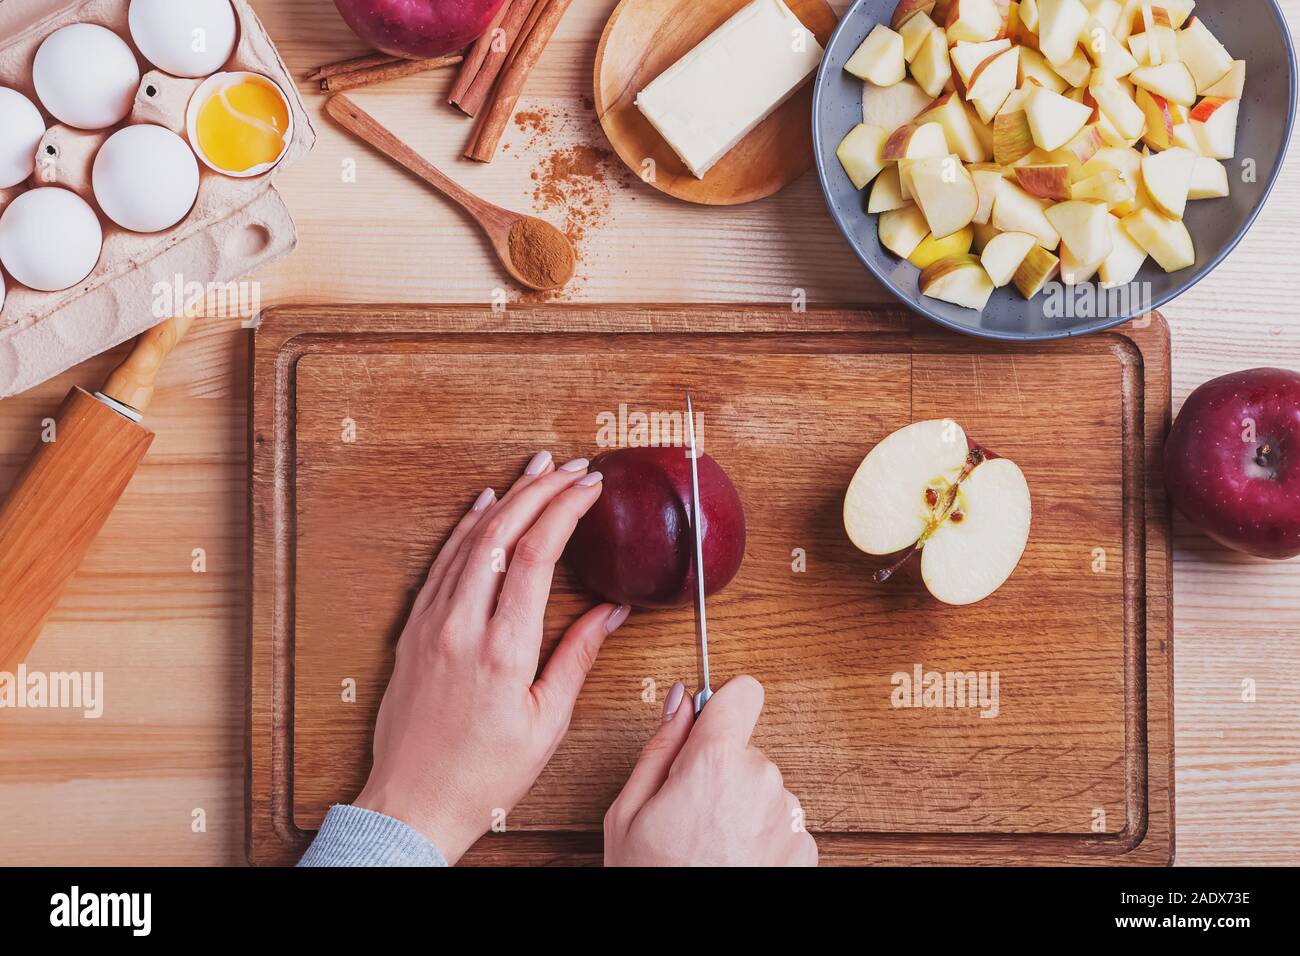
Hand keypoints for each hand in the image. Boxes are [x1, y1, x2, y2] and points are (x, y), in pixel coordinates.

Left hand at [354, 451, 629, 863]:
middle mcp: (462, 627)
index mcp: (503, 650)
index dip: (564, 510)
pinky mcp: (412, 630)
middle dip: (540, 490)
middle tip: (572, 467)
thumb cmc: (483, 774)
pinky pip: (442, 562)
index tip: (589, 487)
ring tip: (536, 470)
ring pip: (469, 540)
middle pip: (501, 533)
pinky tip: (484, 505)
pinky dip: (466, 527)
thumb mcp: (547, 723)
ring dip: (506, 498)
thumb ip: (578, 657)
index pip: (536, 555)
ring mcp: (431, 624)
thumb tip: (610, 611)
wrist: (412, 802)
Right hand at [603, 675, 816, 866]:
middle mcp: (762, 781)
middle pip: (746, 748)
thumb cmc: (649, 878)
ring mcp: (789, 816)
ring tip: (710, 845)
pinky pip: (781, 821)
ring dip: (742, 806)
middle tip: (689, 812)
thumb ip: (661, 747)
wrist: (688, 948)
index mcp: (715, 762)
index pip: (741, 692)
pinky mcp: (805, 848)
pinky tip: (732, 861)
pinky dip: (760, 836)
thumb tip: (680, 700)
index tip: (709, 723)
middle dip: (721, 770)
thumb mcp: (629, 811)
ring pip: (764, 787)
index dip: (722, 705)